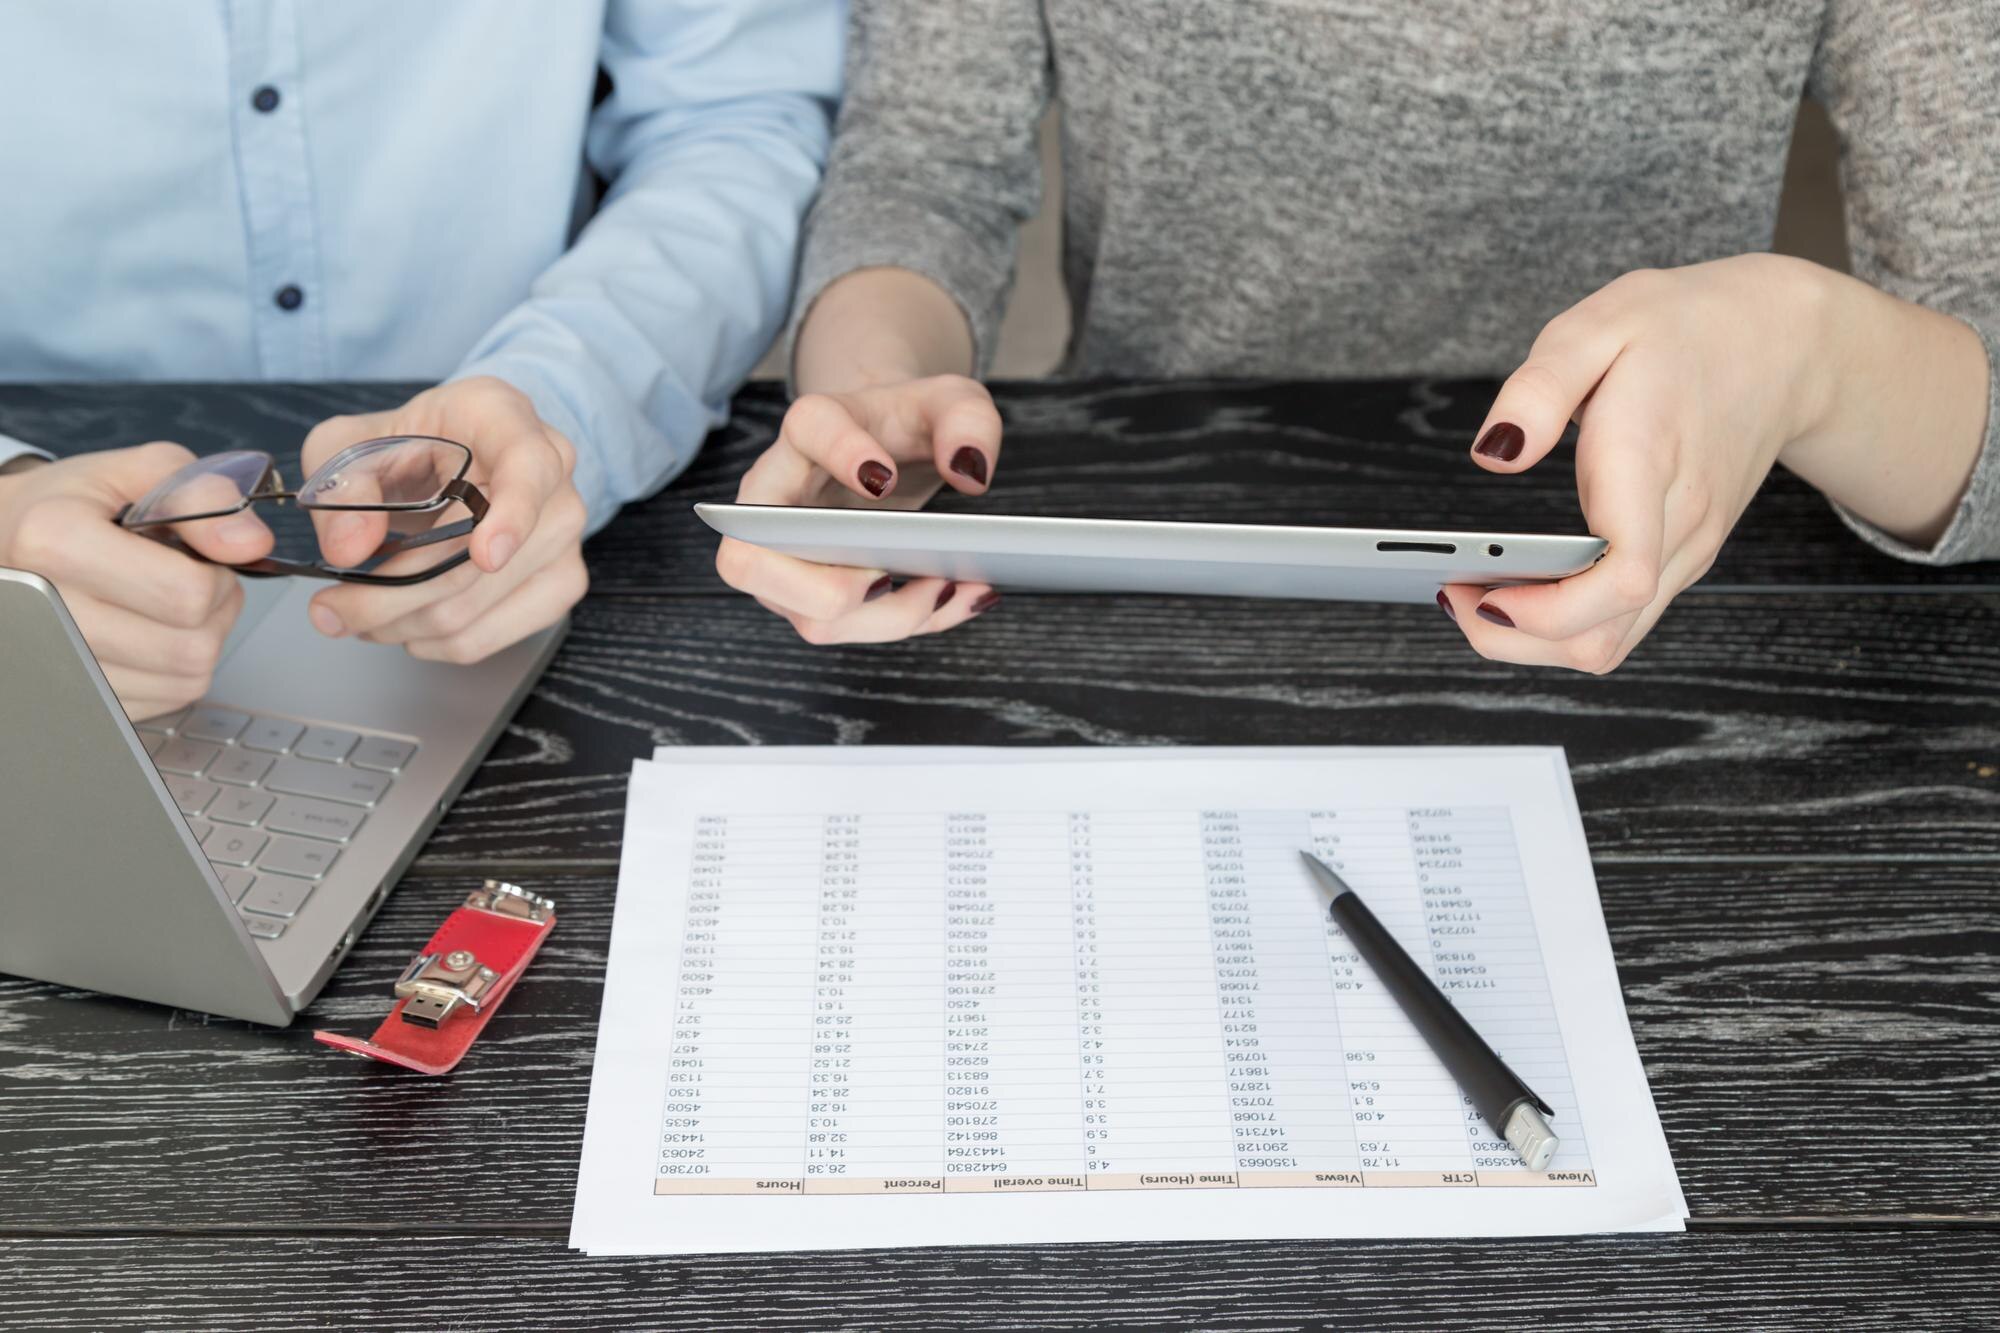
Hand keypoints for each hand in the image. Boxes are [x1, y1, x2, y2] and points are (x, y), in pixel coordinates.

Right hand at [0, 444, 273, 718]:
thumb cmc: (73, 506)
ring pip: (186, 679)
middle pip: (191, 646)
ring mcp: (58, 662)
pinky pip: (168, 699)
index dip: (214, 574)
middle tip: (191, 580)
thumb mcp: (136, 472)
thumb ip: (201, 494)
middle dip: (215, 610)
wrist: (9, 540)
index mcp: (55, 541)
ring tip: (170, 604)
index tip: (198, 557)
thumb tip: (251, 544)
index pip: (185, 593)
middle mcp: (47, 610)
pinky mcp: (79, 697)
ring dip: (202, 640)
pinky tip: (151, 633)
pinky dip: (177, 669)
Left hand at [300, 376, 587, 663]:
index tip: (485, 555)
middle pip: (479, 562)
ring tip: (358, 612)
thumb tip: (350, 550)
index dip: (513, 514)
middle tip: (330, 609)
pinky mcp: (560, 584)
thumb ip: (342, 485)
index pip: (530, 466)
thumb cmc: (413, 445)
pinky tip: (405, 621)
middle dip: (392, 596)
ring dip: (402, 624)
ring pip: (475, 607)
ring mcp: (564, 537)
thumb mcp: (353, 442)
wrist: (461, 457)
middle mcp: (552, 479)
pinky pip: (490, 636)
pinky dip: (434, 642)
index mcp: (506, 421)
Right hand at [716, 374, 1003, 642]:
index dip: (842, 454)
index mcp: (810, 431)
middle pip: (750, 560)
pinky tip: (963, 598)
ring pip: (812, 618)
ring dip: (887, 616)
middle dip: (828, 588)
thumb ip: (968, 421)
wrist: (891, 451)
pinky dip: (913, 622)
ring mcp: (788, 560)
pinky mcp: (816, 598)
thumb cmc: (908, 427)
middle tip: (890, 574)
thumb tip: (970, 473)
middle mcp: (778, 500)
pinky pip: (853, 629)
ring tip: (950, 586)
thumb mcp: (952, 402)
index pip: (807, 429)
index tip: (885, 477)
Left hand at [1443, 255, 1839, 672]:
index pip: (1619, 577)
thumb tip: (1494, 453)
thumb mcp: (1599, 324)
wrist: (1783, 343)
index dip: (1543, 610)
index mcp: (1649, 465)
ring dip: (1533, 639)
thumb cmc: (1684, 330)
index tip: (1483, 591)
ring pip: (1609, 643)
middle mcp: (1678, 526)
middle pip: (1600, 636)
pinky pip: (1621, 622)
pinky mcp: (1683, 558)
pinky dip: (1563, 624)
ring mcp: (1686, 550)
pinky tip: (1523, 586)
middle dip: (1513, 636)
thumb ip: (1539, 389)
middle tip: (1454, 592)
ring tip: (1478, 591)